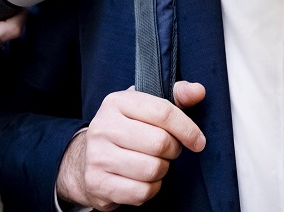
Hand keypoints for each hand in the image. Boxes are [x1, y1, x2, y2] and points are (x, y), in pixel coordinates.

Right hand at [55, 82, 206, 209]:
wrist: (85, 159)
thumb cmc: (126, 129)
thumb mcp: (146, 107)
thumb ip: (176, 96)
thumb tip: (199, 91)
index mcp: (117, 102)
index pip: (163, 112)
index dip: (187, 129)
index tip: (198, 141)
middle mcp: (103, 126)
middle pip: (160, 142)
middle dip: (173, 150)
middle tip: (169, 150)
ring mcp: (97, 156)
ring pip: (152, 169)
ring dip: (162, 170)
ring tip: (154, 163)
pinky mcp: (97, 183)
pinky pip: (141, 192)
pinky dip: (151, 188)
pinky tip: (143, 179)